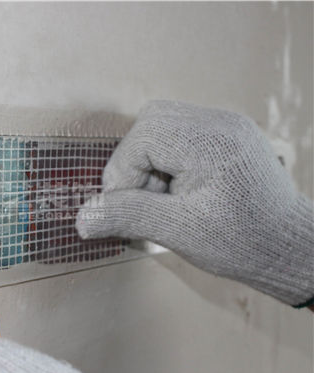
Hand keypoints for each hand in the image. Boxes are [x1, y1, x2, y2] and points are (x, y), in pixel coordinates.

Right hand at [76, 100, 312, 306]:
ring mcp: (225, 126)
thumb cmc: (243, 242)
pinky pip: (180, 134)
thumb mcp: (179, 231)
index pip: (141, 140)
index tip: (123, 209)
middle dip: (134, 163)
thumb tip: (83, 218)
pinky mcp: (226, 136)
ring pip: (161, 126)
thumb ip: (127, 216)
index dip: (122, 175)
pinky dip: (166, 160)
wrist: (291, 248)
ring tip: (162, 199)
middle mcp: (219, 123)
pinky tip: (176, 191)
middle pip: (149, 124)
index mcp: (210, 141)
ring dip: (148, 161)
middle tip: (141, 199)